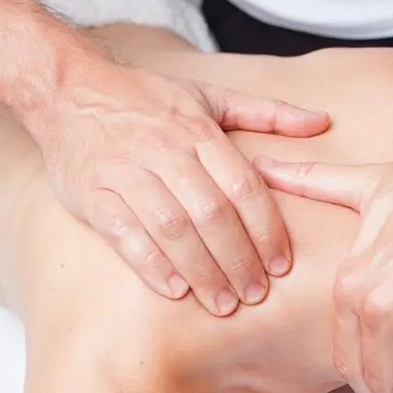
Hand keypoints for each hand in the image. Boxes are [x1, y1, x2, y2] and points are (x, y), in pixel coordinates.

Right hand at [28, 60, 329, 315]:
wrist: (70, 89)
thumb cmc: (149, 100)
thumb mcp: (211, 96)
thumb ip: (268, 112)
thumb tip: (321, 122)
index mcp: (199, 132)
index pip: (244, 188)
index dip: (267, 230)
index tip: (282, 265)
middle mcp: (166, 151)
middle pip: (212, 214)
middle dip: (239, 260)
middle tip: (256, 294)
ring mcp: (126, 172)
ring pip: (173, 228)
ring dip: (202, 270)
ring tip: (223, 303)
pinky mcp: (93, 193)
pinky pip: (125, 233)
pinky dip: (151, 264)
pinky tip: (175, 289)